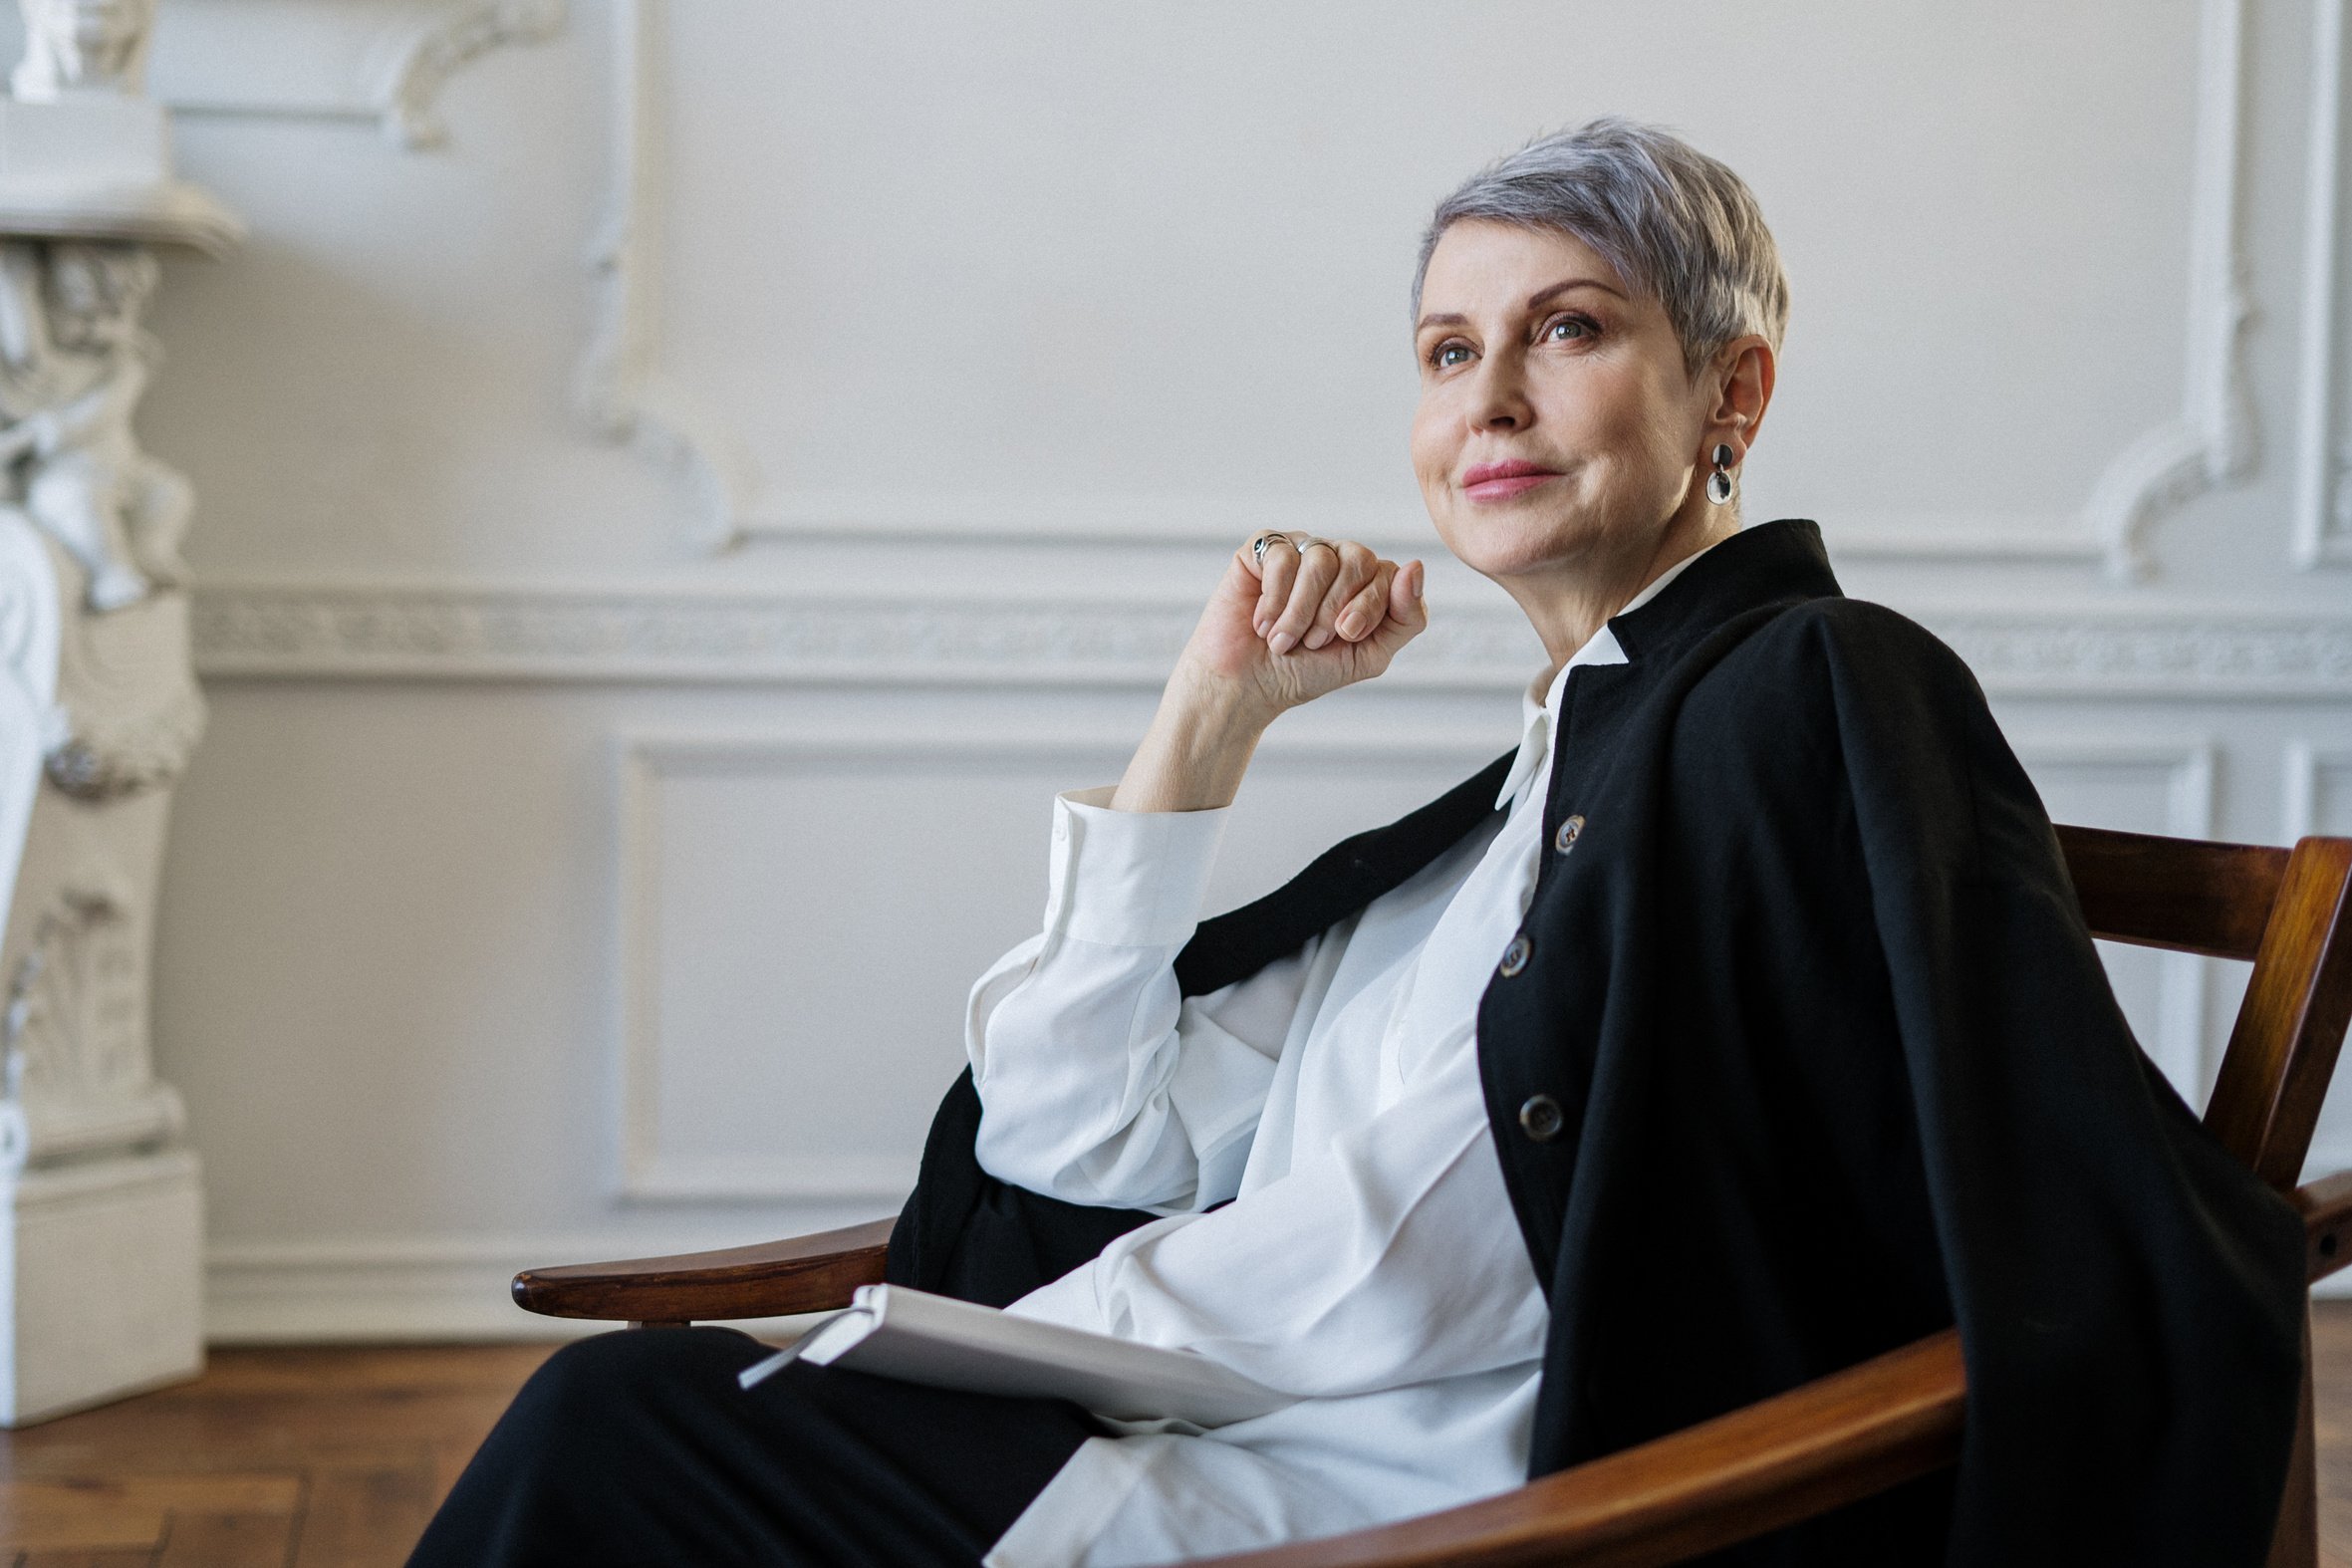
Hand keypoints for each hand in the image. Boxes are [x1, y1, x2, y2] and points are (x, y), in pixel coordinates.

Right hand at [1109, 533, 1427, 812]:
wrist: (1246, 687)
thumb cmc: (1305, 672)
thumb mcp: (1369, 655)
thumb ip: (1406, 617)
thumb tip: (1416, 566)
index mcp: (1365, 582)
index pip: (1388, 572)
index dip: (1367, 605)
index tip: (1345, 636)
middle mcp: (1335, 559)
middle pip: (1358, 558)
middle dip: (1335, 608)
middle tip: (1313, 641)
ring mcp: (1299, 550)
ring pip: (1319, 559)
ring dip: (1300, 612)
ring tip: (1282, 639)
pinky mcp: (1261, 549)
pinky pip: (1282, 557)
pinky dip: (1273, 600)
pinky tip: (1261, 622)